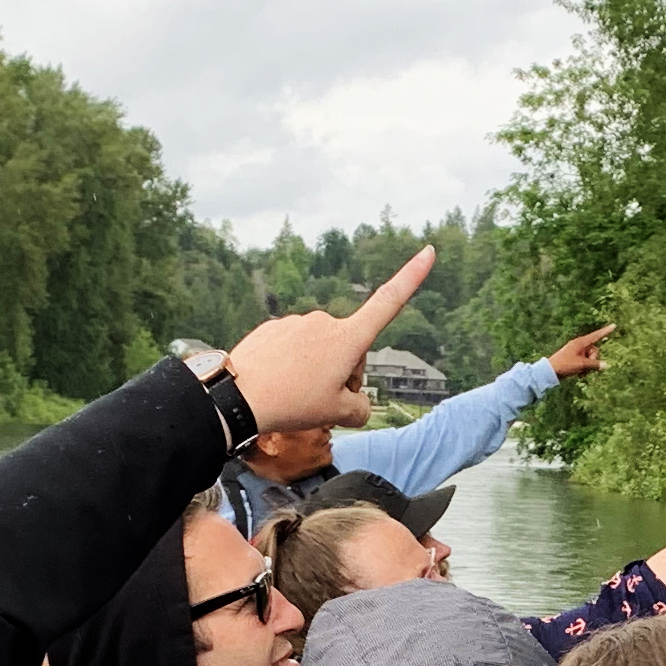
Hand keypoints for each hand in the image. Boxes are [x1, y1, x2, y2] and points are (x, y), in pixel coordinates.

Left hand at [231, 248, 438, 431]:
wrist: (238, 396)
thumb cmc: (291, 403)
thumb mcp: (338, 414)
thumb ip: (360, 409)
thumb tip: (358, 404)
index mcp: (348, 338)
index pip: (389, 303)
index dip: (412, 277)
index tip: (427, 251)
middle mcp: (325, 322)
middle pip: (349, 349)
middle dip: (344, 373)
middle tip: (322, 401)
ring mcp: (298, 323)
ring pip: (320, 351)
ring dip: (316, 372)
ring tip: (296, 395)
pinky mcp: (275, 329)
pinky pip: (295, 350)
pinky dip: (293, 367)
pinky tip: (280, 384)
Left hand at [549, 322, 617, 380]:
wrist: (550, 371)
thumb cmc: (565, 365)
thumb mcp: (581, 365)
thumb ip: (594, 364)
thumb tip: (606, 365)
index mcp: (580, 342)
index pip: (596, 335)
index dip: (606, 331)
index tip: (614, 325)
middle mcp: (580, 345)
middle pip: (595, 351)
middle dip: (593, 360)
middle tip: (585, 368)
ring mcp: (577, 352)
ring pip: (590, 358)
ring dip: (588, 367)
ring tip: (581, 373)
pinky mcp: (575, 359)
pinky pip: (585, 362)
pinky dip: (584, 369)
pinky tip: (579, 375)